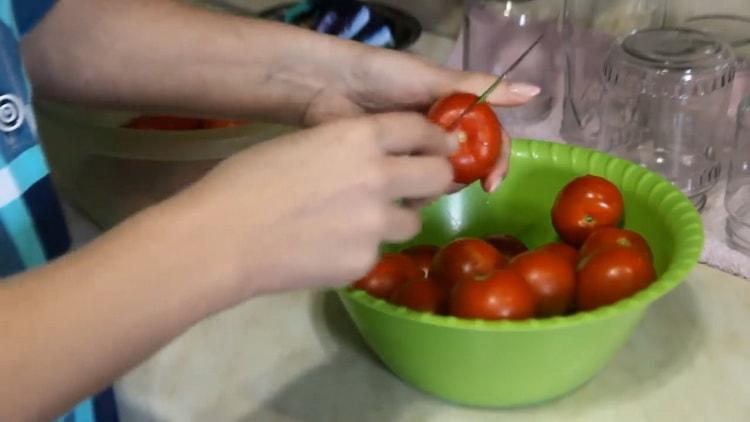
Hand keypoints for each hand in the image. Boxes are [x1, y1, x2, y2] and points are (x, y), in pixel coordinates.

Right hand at [167, 112, 454, 297]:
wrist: (222, 239)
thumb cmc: (245, 182)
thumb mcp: (301, 144)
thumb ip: (346, 147)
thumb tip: (372, 157)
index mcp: (359, 137)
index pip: (420, 130)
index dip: (433, 138)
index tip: (438, 146)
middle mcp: (380, 177)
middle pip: (437, 175)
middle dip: (433, 178)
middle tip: (418, 186)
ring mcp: (376, 224)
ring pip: (413, 220)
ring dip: (396, 218)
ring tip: (360, 223)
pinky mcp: (364, 261)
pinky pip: (378, 252)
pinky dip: (361, 249)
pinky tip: (328, 248)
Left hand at [302, 47, 538, 191]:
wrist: (330, 86)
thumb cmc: (383, 75)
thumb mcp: (434, 80)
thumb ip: (480, 89)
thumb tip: (534, 92)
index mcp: (453, 113)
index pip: (489, 141)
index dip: (496, 161)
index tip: (491, 181)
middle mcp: (437, 136)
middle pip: (467, 166)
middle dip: (465, 176)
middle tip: (449, 180)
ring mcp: (413, 155)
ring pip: (439, 182)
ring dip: (436, 185)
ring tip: (418, 178)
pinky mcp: (388, 171)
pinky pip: (409, 190)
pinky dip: (411, 193)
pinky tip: (400, 190)